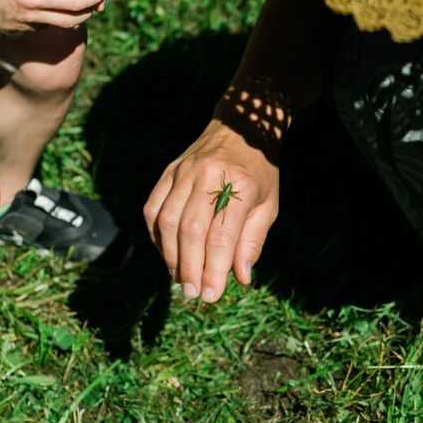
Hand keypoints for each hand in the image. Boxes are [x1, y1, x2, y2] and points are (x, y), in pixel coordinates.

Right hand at [144, 120, 279, 303]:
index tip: (211, 295)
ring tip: (180, 277)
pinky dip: (157, 236)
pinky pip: (153, 209)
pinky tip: (167, 253)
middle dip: (190, 267)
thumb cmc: (258, 173)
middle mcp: (209, 176)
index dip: (214, 269)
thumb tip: (240, 277)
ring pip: (167, 221)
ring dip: (170, 255)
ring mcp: (184, 172)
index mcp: (241, 185)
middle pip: (191, 230)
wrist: (240, 127)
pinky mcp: (168, 172)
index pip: (222, 236)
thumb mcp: (268, 205)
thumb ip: (253, 241)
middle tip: (193, 292)